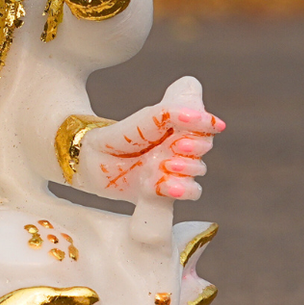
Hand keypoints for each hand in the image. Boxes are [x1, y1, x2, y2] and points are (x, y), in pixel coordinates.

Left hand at [80, 77, 225, 203]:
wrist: (92, 162)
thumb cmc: (119, 136)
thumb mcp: (147, 118)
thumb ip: (174, 112)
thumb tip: (211, 120)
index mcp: (178, 124)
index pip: (205, 123)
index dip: (204, 124)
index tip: (192, 122)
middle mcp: (180, 146)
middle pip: (204, 146)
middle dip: (195, 147)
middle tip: (177, 147)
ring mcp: (175, 168)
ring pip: (198, 169)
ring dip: (186, 168)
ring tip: (165, 166)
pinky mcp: (168, 190)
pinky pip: (190, 192)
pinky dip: (182, 189)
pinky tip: (165, 185)